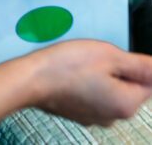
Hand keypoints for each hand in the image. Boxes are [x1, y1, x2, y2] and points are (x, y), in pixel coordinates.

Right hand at [31, 40, 151, 125]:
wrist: (31, 79)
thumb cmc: (65, 66)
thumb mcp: (108, 55)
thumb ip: (140, 64)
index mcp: (126, 103)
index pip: (150, 82)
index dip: (134, 64)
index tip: (115, 55)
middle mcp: (113, 116)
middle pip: (129, 87)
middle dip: (117, 69)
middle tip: (96, 55)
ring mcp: (94, 116)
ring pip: (109, 89)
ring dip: (101, 75)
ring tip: (81, 62)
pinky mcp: (79, 111)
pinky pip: (93, 94)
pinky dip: (87, 82)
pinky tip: (73, 71)